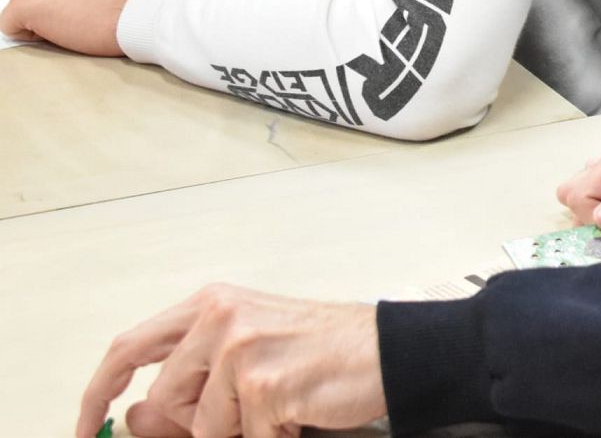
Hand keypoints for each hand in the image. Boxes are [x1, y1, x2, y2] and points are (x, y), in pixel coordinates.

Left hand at [76, 285, 383, 437]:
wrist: (388, 350)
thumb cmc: (323, 348)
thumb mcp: (247, 350)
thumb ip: (190, 376)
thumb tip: (132, 417)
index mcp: (212, 303)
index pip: (128, 348)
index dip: (97, 393)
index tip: (85, 427)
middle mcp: (221, 318)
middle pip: (162, 401)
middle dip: (188, 427)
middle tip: (235, 421)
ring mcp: (242, 350)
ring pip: (201, 427)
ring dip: (238, 430)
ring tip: (279, 407)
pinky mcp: (266, 385)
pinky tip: (296, 415)